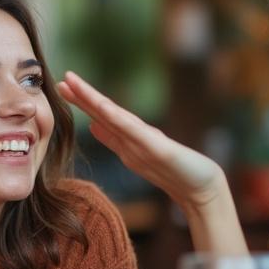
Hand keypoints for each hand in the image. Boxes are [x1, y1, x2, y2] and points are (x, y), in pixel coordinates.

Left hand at [57, 71, 226, 211]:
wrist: (205, 191)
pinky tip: (101, 109)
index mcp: (130, 141)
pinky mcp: (159, 149)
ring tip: (75, 84)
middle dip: (83, 95)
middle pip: (106, 112)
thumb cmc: (177, 174)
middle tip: (63, 77)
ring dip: (93, 100)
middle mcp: (136, 137)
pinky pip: (133, 133)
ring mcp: (147, 142)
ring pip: (115, 117)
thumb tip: (93, 125)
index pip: (102, 117)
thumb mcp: (139, 157)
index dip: (83, 102)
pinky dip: (116, 119)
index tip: (64, 87)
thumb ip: (118, 141)